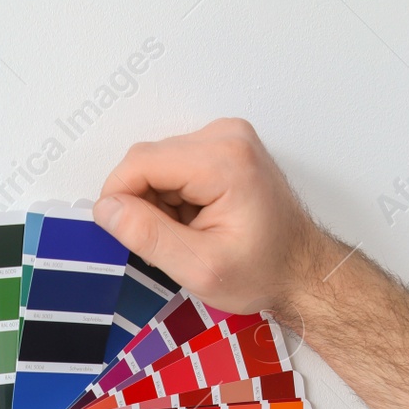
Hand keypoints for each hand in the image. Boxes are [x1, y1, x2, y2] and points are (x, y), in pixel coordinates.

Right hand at [95, 117, 331, 315]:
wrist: (303, 270)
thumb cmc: (262, 273)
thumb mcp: (199, 268)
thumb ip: (148, 236)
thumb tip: (105, 209)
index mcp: (224, 160)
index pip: (140, 162)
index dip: (119, 199)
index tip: (124, 236)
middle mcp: (226, 136)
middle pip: (148, 160)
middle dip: (143, 203)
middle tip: (169, 244)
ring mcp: (227, 137)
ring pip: (158, 163)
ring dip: (158, 202)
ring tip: (188, 234)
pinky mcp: (224, 145)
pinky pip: (174, 164)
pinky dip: (173, 196)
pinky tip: (196, 221)